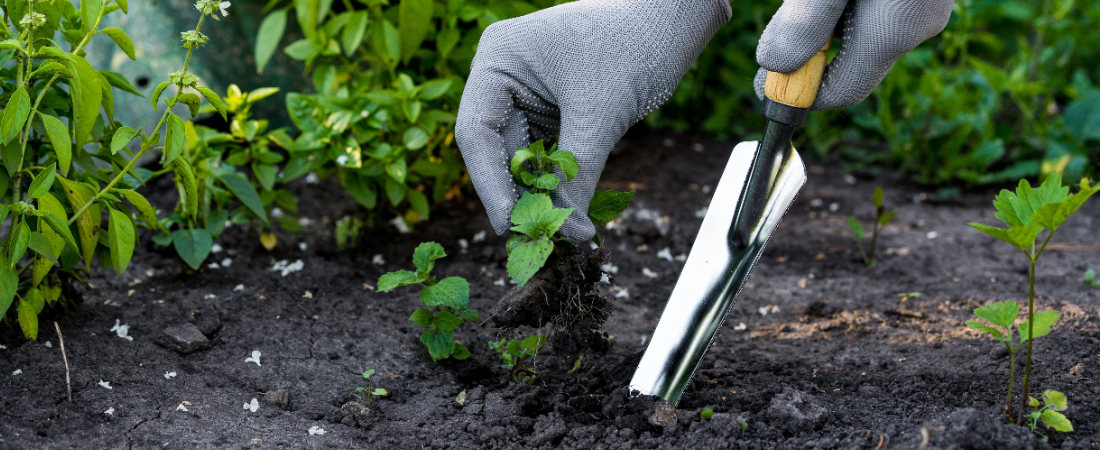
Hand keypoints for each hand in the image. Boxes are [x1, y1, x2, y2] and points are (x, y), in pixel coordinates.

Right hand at [456, 0, 730, 241]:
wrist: (676, 21)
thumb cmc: (635, 45)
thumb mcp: (600, 114)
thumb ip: (577, 174)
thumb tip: (569, 233)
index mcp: (498, 59)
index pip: (477, 132)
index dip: (490, 184)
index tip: (509, 225)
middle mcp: (502, 76)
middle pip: (496, 151)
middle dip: (519, 195)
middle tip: (538, 239)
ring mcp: (526, 94)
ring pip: (522, 159)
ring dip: (540, 195)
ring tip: (560, 233)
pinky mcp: (551, 110)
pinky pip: (545, 156)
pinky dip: (557, 184)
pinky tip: (570, 214)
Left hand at [754, 0, 954, 109]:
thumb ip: (803, 22)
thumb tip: (774, 66)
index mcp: (893, 31)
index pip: (841, 93)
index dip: (799, 95)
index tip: (765, 84)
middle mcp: (916, 27)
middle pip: (850, 64)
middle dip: (810, 57)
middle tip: (778, 34)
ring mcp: (924, 7)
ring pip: (862, 35)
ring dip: (826, 28)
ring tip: (809, 2)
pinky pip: (877, 13)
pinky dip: (846, 10)